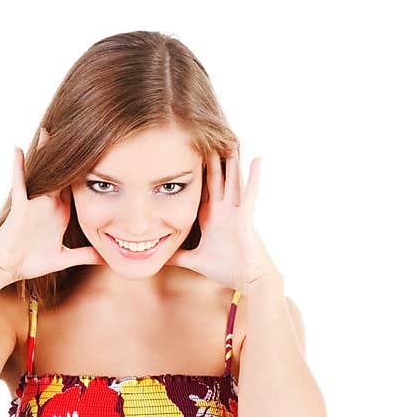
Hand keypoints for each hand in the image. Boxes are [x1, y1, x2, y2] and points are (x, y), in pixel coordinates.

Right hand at [0, 128, 105, 282]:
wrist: (7, 269)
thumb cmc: (32, 262)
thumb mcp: (64, 258)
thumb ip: (85, 256)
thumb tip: (106, 258)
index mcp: (61, 213)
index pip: (77, 188)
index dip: (88, 173)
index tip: (102, 155)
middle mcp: (49, 204)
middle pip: (62, 175)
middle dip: (69, 156)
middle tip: (81, 132)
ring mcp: (34, 204)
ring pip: (41, 175)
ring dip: (43, 154)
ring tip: (48, 131)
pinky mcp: (20, 208)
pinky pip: (19, 185)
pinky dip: (19, 168)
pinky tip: (19, 150)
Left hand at [166, 143, 279, 291]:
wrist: (248, 281)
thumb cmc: (227, 269)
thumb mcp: (195, 261)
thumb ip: (178, 257)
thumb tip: (159, 259)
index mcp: (211, 217)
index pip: (201, 189)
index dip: (196, 171)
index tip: (187, 153)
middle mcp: (223, 210)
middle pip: (215, 178)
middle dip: (211, 158)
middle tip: (206, 134)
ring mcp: (235, 212)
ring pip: (232, 180)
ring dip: (232, 160)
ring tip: (231, 139)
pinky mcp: (245, 218)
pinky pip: (249, 194)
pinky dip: (253, 177)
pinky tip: (256, 159)